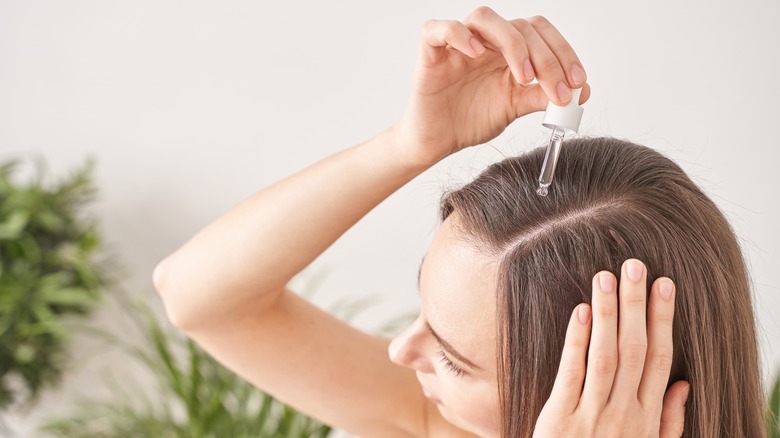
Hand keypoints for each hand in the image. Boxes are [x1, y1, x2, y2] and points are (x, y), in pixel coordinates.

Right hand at [393, 7, 590, 167]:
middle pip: (520, 26)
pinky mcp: (431, 53)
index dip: (563, 53)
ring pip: (485, 18)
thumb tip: (582, 92)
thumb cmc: (470, 120)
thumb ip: (542, 96)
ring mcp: (457, 45)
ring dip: (512, 43)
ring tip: (523, 76)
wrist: (437, 142)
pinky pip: (440, 29)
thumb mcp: (515, 108)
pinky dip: (459, 35)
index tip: (577, 84)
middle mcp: (485, 41)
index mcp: (507, 50)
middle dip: (546, 58)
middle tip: (558, 91)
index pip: (541, 33)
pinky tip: (477, 54)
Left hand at [534, 259, 689, 436]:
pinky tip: (581, 311)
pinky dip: (576, 342)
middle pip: (634, 350)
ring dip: (608, 314)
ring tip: (606, 277)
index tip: (664, 285)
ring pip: (605, 356)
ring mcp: (592, 415)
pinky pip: (571, 374)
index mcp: (646, 417)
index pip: (659, 358)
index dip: (662, 319)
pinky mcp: (560, 418)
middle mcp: (624, 412)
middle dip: (636, 305)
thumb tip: (683, 383)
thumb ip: (668, 420)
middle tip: (634, 265)